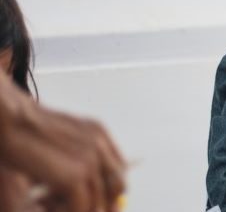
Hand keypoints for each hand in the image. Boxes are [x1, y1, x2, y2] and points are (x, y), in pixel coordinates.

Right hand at [0, 73, 126, 211]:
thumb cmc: (23, 130)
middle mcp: (100, 145)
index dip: (109, 190)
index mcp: (98, 134)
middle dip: (102, 204)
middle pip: (117, 187)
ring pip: (99, 201)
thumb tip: (88, 191)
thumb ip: (75, 160)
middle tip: (79, 209)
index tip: (96, 203)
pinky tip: (45, 204)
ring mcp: (90, 160)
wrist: (8, 119)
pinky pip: (81, 207)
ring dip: (79, 209)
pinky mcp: (75, 176)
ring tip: (49, 203)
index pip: (119, 170)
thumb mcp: (58, 143)